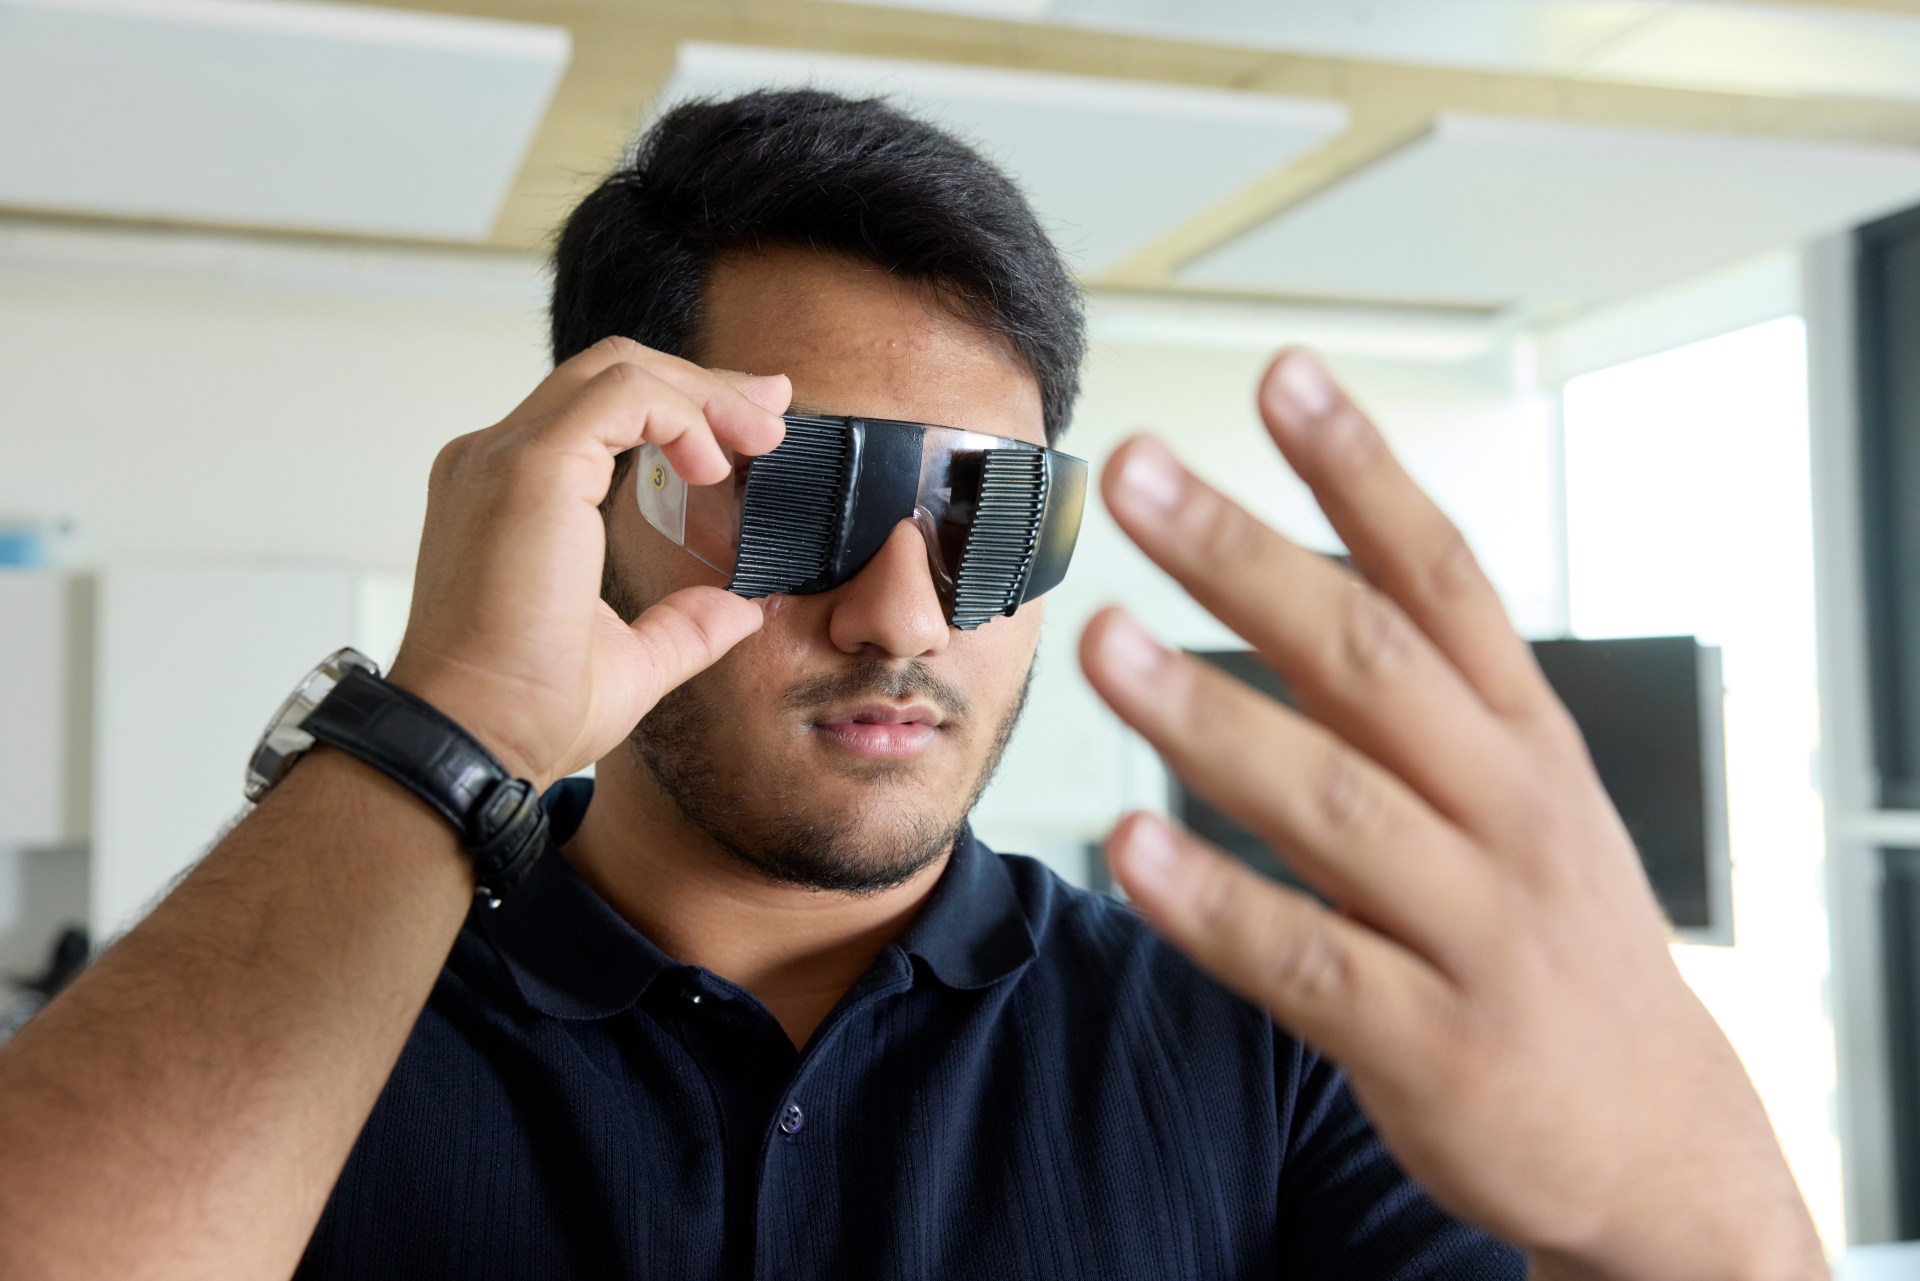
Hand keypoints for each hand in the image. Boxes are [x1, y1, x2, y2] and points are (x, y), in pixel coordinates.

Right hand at [387, 336, 788, 788]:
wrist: (472, 742)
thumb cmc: (525, 712)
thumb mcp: (630, 661)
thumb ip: (684, 625)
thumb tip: (740, 610)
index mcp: (510, 496)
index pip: (598, 412)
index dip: (680, 407)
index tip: (748, 432)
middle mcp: (496, 461)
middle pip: (611, 373)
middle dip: (704, 384)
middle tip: (774, 411)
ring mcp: (505, 458)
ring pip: (618, 369)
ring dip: (703, 394)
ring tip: (763, 436)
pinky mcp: (531, 468)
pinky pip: (622, 395)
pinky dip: (681, 413)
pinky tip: (714, 466)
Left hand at [1078, 351, 1824, 1279]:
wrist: (1660, 1139)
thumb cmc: (1559, 940)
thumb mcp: (1524, 796)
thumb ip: (1420, 696)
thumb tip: (1293, 571)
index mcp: (1522, 737)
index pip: (1443, 576)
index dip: (1361, 472)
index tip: (1282, 378)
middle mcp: (1507, 810)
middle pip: (1368, 659)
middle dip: (1245, 558)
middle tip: (1139, 474)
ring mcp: (1476, 926)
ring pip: (1331, 800)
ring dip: (1208, 714)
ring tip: (1102, 641)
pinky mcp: (1431, 1040)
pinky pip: (1306, 962)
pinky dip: (1216, 904)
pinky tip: (1130, 848)